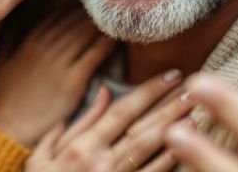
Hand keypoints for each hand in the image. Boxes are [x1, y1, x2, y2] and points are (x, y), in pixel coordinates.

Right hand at [0, 10, 114, 146]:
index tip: (86, 6)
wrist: (9, 128)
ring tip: (115, 20)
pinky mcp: (73, 80)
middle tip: (107, 9)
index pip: (57, 17)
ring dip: (101, 25)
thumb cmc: (3, 99)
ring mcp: (59, 63)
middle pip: (74, 22)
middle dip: (91, 14)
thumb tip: (16, 20)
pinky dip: (107, 44)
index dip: (73, 10)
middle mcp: (45, 47)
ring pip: (86, 35)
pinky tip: (116, 39)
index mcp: (29, 42)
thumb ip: (8, 40)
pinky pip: (94, 55)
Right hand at [26, 69, 192, 170]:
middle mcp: (99, 161)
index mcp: (81, 145)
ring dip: (174, 131)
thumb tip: (103, 93)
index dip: (148, 91)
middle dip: (168, 107)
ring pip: (149, 151)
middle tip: (193, 89)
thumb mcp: (42, 156)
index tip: (169, 75)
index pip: (121, 111)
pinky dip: (168, 162)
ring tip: (194, 112)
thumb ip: (73, 125)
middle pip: (141, 128)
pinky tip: (185, 147)